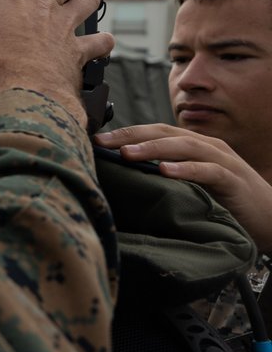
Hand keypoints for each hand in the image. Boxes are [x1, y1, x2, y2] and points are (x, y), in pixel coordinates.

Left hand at [95, 124, 271, 249]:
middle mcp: (207, 147)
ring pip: (184, 146)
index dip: (125, 132)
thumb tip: (122, 175)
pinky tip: (165, 172)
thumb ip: (163, 175)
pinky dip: (186, 169)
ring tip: (127, 153)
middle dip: (131, 135)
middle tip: (102, 141)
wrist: (271, 219)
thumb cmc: (225, 202)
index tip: (96, 139)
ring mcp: (222, 162)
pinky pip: (209, 170)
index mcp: (193, 146)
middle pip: (164, 133)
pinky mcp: (234, 181)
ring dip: (153, 149)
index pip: (154, 132)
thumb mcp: (189, 185)